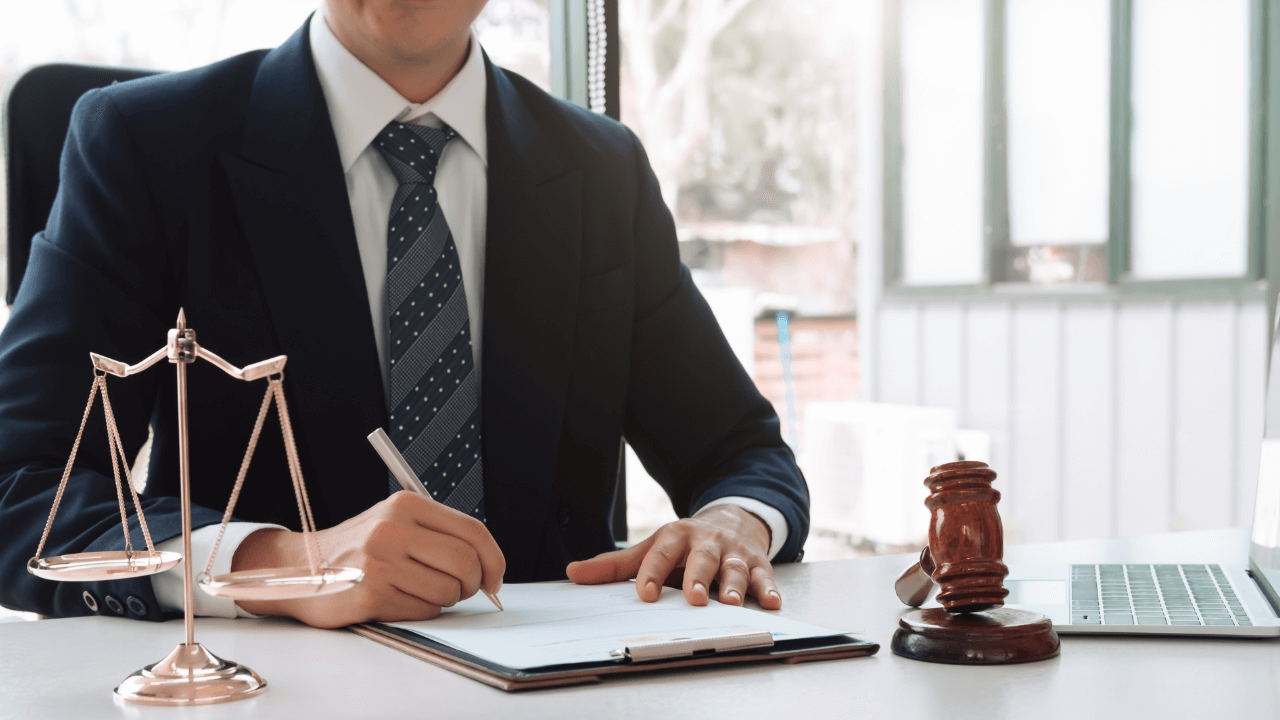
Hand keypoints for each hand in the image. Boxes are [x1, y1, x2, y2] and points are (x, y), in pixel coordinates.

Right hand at [231, 491, 504, 627]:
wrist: (299, 568)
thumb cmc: (358, 549)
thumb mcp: (396, 522)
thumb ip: (439, 535)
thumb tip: (488, 566)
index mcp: (406, 505)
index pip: (473, 530)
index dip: (494, 559)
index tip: (495, 579)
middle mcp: (392, 529)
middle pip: (466, 562)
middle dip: (472, 584)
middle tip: (460, 589)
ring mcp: (380, 562)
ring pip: (448, 592)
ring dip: (443, 599)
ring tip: (418, 590)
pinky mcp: (370, 594)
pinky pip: (423, 610)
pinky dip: (420, 610)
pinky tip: (398, 599)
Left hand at [566, 504, 780, 608]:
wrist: (732, 519)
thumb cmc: (685, 543)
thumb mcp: (651, 548)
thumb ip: (614, 565)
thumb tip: (573, 573)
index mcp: (675, 537)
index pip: (660, 554)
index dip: (652, 573)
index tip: (644, 594)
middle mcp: (706, 542)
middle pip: (701, 559)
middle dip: (698, 577)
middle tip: (693, 598)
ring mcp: (734, 552)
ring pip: (735, 568)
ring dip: (734, 585)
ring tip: (731, 603)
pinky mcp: (758, 563)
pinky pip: (765, 577)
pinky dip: (769, 590)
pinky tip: (771, 603)